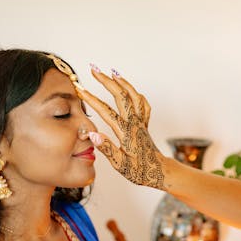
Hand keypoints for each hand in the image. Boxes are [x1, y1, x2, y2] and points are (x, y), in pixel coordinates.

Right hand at [77, 69, 164, 189]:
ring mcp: (141, 122)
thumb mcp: (121, 166)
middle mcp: (135, 124)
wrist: (160, 172)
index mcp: (126, 133)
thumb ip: (107, 149)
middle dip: (107, 81)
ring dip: (122, 82)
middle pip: (121, 96)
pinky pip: (143, 104)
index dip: (92, 99)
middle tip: (94, 69)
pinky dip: (135, 93)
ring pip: (133, 96)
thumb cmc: (139, 171)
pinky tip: (129, 89)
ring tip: (112, 71)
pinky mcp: (145, 123)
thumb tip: (94, 135)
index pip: (106, 112)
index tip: (80, 89)